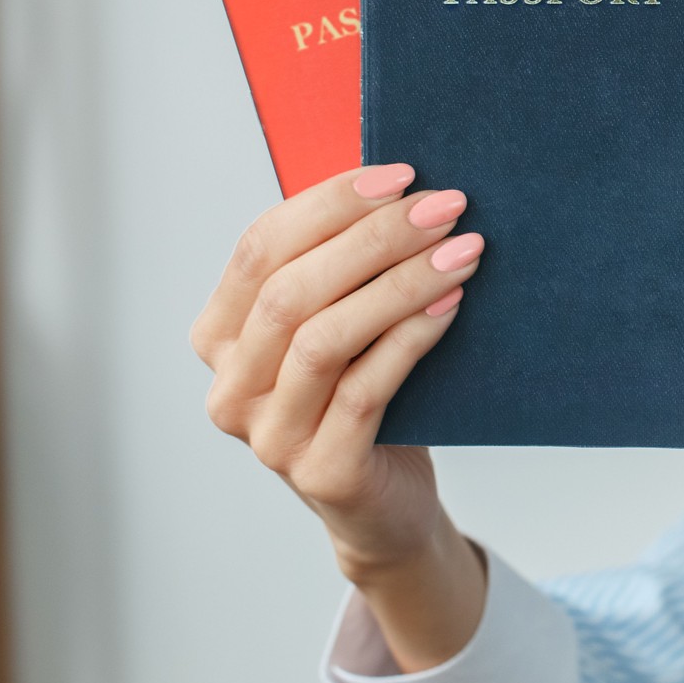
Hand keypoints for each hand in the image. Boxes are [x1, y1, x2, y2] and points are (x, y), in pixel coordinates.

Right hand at [191, 163, 483, 582]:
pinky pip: (365, 392)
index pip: (260, 248)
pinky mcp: (320, 472)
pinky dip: (410, 339)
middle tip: (444, 205)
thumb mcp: (343, 328)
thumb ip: (344, 271)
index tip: (401, 174)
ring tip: (462, 249)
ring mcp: (269, 437)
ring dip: (399, 283)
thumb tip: (404, 186)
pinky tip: (453, 304)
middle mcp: (230, 388)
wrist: (388, 508)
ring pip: (324, 339)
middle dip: (373, 237)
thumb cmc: (367, 398)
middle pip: (291, 290)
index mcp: (220, 337)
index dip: (329, 203)